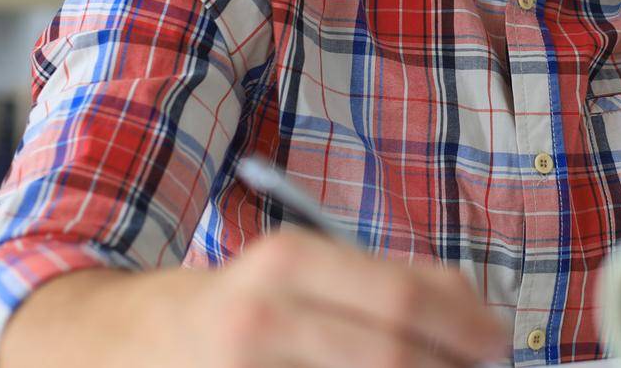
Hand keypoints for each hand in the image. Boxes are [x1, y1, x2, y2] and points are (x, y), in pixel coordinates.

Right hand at [190, 229, 509, 367]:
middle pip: (393, 357)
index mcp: (287, 263)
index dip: (465, 326)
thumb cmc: (232, 306)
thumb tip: (474, 315)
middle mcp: (264, 319)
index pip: (403, 299)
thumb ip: (382, 282)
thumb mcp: (297, 270)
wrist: (125, 343)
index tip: (496, 341)